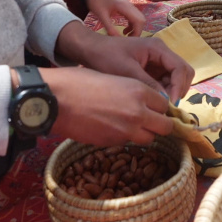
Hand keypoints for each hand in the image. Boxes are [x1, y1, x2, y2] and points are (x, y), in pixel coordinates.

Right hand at [40, 67, 172, 145]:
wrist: (55, 100)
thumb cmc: (79, 82)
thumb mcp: (112, 78)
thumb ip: (132, 92)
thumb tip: (142, 104)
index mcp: (139, 91)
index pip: (164, 104)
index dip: (158, 107)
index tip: (152, 108)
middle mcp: (139, 112)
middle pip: (165, 126)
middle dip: (159, 124)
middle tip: (148, 122)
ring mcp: (127, 131)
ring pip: (150, 139)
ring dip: (143, 134)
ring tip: (129, 126)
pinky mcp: (113, 143)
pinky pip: (128, 143)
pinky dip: (124, 138)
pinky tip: (111, 128)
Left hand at [55, 22, 193, 103]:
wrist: (91, 51)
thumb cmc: (107, 57)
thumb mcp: (126, 71)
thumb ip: (147, 84)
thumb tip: (166, 101)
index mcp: (158, 48)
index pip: (180, 67)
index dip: (179, 86)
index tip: (171, 103)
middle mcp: (162, 54)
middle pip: (183, 72)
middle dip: (179, 89)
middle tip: (168, 106)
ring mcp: (158, 62)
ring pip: (176, 79)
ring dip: (172, 92)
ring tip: (160, 106)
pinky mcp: (152, 71)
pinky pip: (166, 83)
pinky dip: (164, 93)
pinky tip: (154, 102)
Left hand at [86, 0, 144, 36]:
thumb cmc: (95, 0)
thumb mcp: (101, 15)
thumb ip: (109, 27)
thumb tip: (116, 39)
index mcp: (124, 7)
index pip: (138, 21)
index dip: (137, 32)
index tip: (130, 41)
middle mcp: (129, 5)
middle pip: (141, 19)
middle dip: (138, 31)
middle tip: (129, 39)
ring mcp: (128, 4)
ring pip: (138, 18)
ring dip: (135, 27)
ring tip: (126, 36)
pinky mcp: (125, 5)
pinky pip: (133, 16)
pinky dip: (132, 24)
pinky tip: (125, 30)